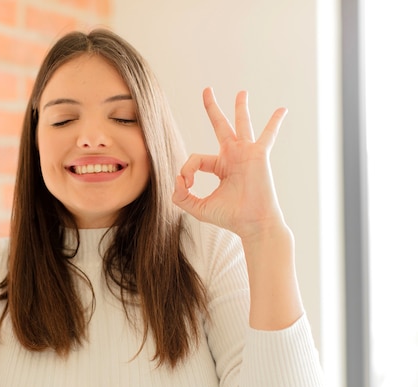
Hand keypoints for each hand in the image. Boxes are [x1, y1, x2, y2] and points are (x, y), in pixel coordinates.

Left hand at [172, 88, 287, 239]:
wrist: (252, 224)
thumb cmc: (230, 217)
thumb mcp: (198, 208)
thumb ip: (181, 196)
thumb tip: (176, 179)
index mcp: (220, 166)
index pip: (196, 159)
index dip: (186, 169)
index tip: (187, 184)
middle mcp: (233, 156)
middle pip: (220, 127)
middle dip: (212, 108)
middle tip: (207, 90)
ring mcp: (247, 154)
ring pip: (241, 124)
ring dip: (241, 107)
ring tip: (241, 92)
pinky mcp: (258, 155)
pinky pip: (268, 135)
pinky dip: (275, 122)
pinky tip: (282, 109)